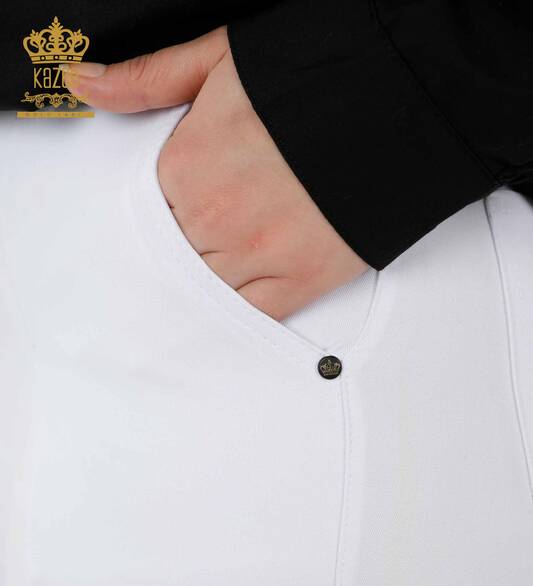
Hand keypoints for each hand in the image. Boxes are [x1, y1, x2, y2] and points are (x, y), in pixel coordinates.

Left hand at [61, 27, 368, 320]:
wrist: (404, 96)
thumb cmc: (317, 74)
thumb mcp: (220, 58)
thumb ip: (148, 79)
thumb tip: (84, 83)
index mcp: (188, 164)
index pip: (147, 211)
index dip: (160, 216)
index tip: (174, 215)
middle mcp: (215, 216)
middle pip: (173, 256)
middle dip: (180, 253)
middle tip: (192, 252)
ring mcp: (258, 253)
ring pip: (204, 290)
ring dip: (203, 286)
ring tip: (215, 277)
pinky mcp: (302, 278)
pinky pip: (252, 314)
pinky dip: (240, 313)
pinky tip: (238, 302)